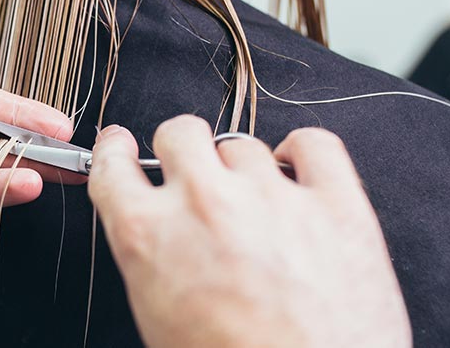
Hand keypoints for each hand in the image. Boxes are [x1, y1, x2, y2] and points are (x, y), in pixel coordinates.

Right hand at [88, 116, 410, 347]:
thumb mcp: (158, 316)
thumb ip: (150, 254)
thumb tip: (158, 224)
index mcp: (149, 235)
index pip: (113, 164)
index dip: (114, 149)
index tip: (121, 144)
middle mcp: (205, 203)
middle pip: (180, 133)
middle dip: (182, 150)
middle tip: (195, 174)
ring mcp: (272, 197)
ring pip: (243, 144)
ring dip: (242, 168)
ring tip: (256, 203)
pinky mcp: (335, 204)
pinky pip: (315, 144)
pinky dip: (303, 152)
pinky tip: (297, 172)